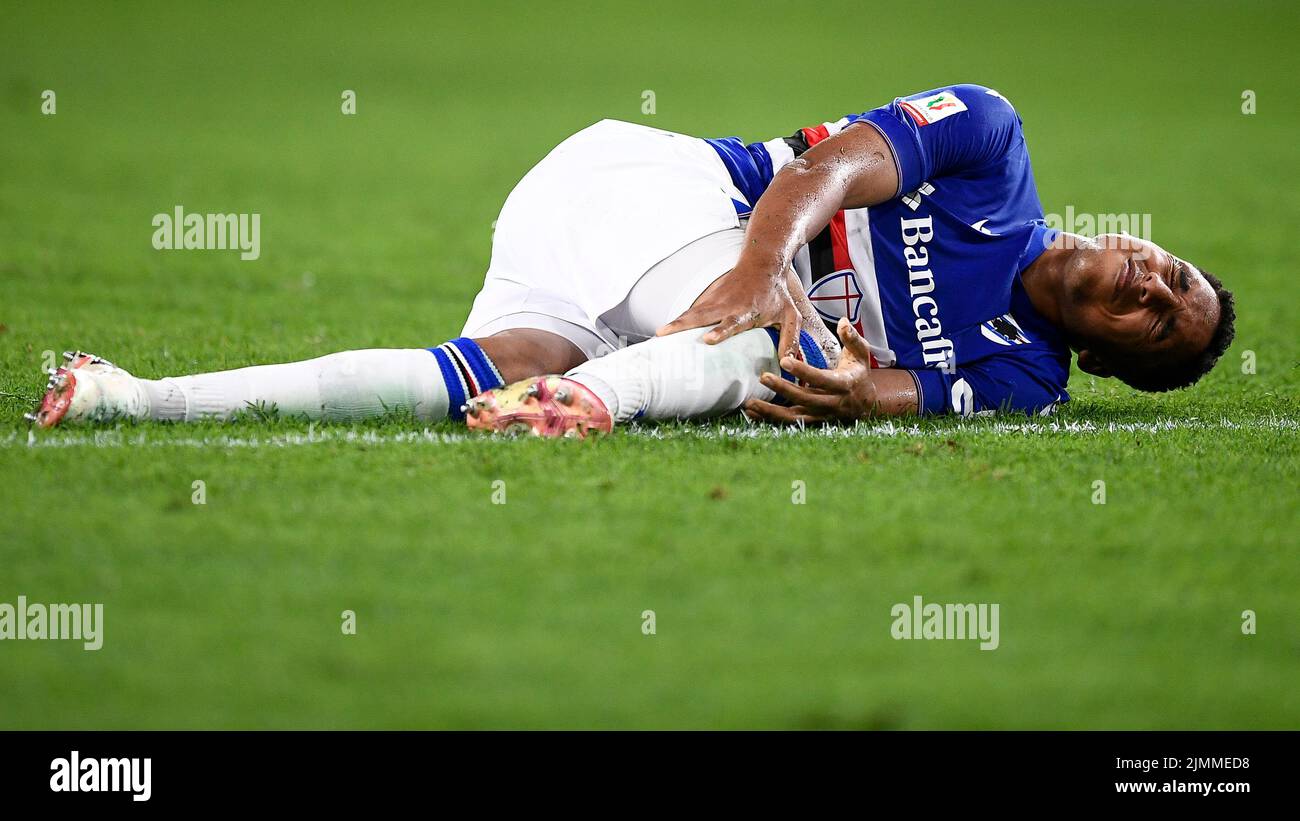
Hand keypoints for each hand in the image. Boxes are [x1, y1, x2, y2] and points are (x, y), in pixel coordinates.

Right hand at [657, 264, 803, 361]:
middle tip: (664, 335)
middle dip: (683, 325)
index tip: (707, 339)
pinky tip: (665, 332)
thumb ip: (790, 339)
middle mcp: (728, 305)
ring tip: (659, 335)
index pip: (732, 322)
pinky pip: (691, 311)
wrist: (763, 263)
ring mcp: (715, 300)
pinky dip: (677, 320)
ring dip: (675, 323)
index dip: (720, 331)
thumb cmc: (777, 293)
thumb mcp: (790, 315)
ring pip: (692, 312)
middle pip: (702, 315)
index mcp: (747, 310)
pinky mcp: (709, 298)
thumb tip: (788, 365)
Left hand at [743, 318, 877, 424]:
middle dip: (783, 389)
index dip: (803, 371)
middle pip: (804, 398)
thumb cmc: (859, 372)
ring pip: (794, 417)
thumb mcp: (861, 353)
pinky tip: (752, 414)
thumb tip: (842, 321)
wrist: (867, 403)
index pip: (821, 378)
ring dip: (771, 412)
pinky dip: (770, 420)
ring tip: (750, 404)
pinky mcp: (812, 422)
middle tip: (763, 377)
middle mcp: (831, 403)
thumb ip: (852, 337)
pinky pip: (790, 423)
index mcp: (843, 384)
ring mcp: (821, 415)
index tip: (784, 360)